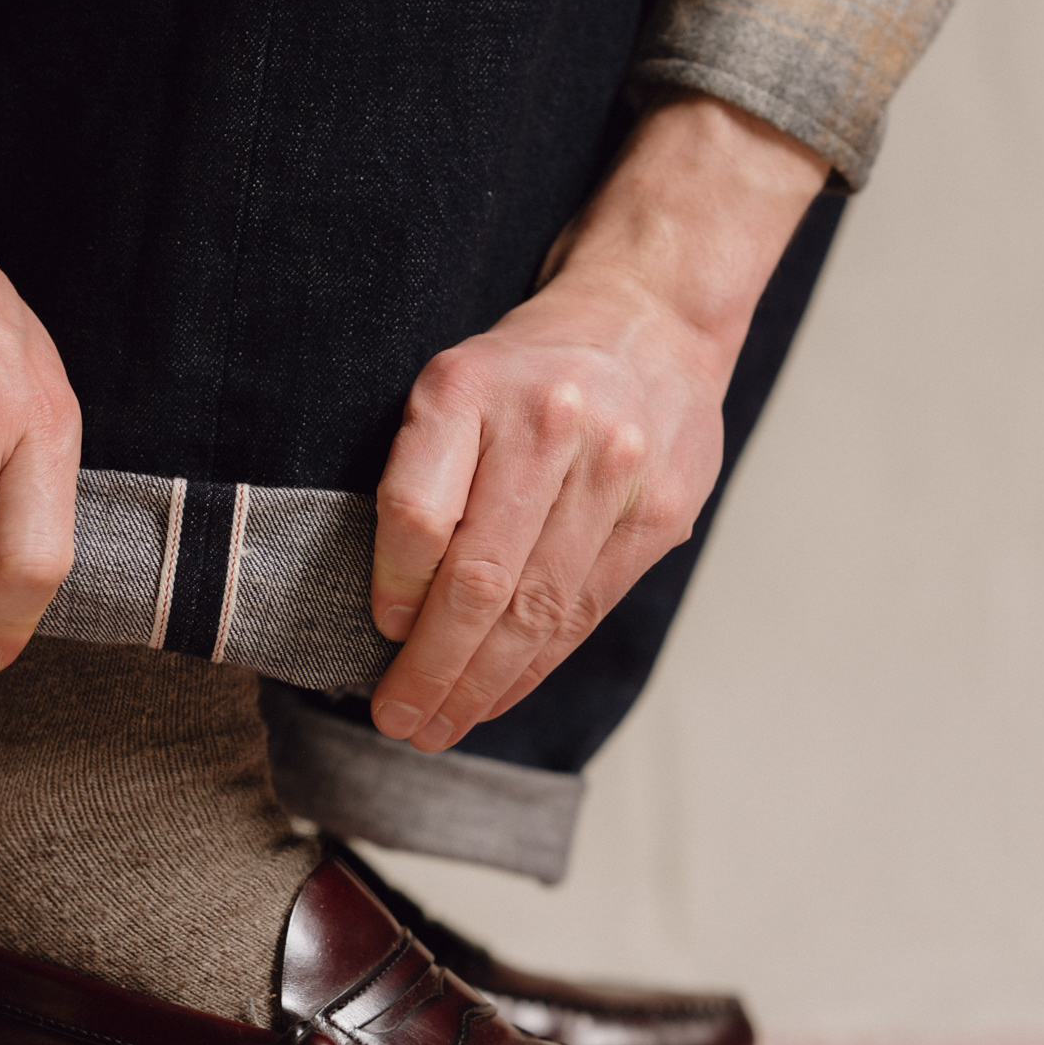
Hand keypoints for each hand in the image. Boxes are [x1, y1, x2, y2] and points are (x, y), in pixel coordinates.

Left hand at [369, 95, 827, 749]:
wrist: (649, 318)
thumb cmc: (524, 371)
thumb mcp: (449, 388)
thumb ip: (423, 482)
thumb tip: (394, 618)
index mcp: (469, 387)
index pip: (418, 516)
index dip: (394, 590)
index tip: (380, 633)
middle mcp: (550, 423)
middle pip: (479, 579)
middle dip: (432, 668)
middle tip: (398, 720)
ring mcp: (616, 469)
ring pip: (537, 610)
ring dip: (482, 684)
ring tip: (439, 726)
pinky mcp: (663, 512)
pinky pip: (585, 611)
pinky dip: (536, 665)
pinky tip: (499, 695)